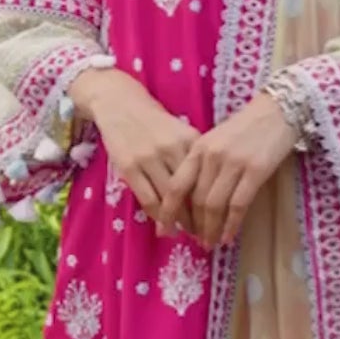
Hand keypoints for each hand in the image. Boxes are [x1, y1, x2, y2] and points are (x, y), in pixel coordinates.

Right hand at [71, 68, 199, 223]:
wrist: (120, 104)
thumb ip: (194, 158)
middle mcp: (172, 148)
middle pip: (190, 192)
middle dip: (198, 218)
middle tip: (203, 234)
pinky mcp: (129, 166)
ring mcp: (149, 157)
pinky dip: (157, 217)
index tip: (219, 220)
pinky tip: (163, 226)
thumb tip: (211, 192)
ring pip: (169, 199)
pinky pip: (148, 199)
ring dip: (178, 222)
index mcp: (191, 140)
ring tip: (183, 233)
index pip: (207, 179)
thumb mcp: (181, 133)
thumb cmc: (155, 122)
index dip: (214, 203)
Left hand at [161, 92, 295, 249]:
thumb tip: (192, 199)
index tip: (165, 230)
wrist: (278, 110)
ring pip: (215, 206)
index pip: (177, 186)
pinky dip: (231, 225)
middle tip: (196, 241)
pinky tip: (228, 237)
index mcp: (198, 148)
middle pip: (196, 200)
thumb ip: (202, 164)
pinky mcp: (255, 171)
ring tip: (210, 243)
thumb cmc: (247, 127)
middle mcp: (212, 156)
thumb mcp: (216, 140)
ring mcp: (233, 163)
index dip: (168, 212)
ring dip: (211, 229)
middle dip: (194, 226)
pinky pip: (238, 205)